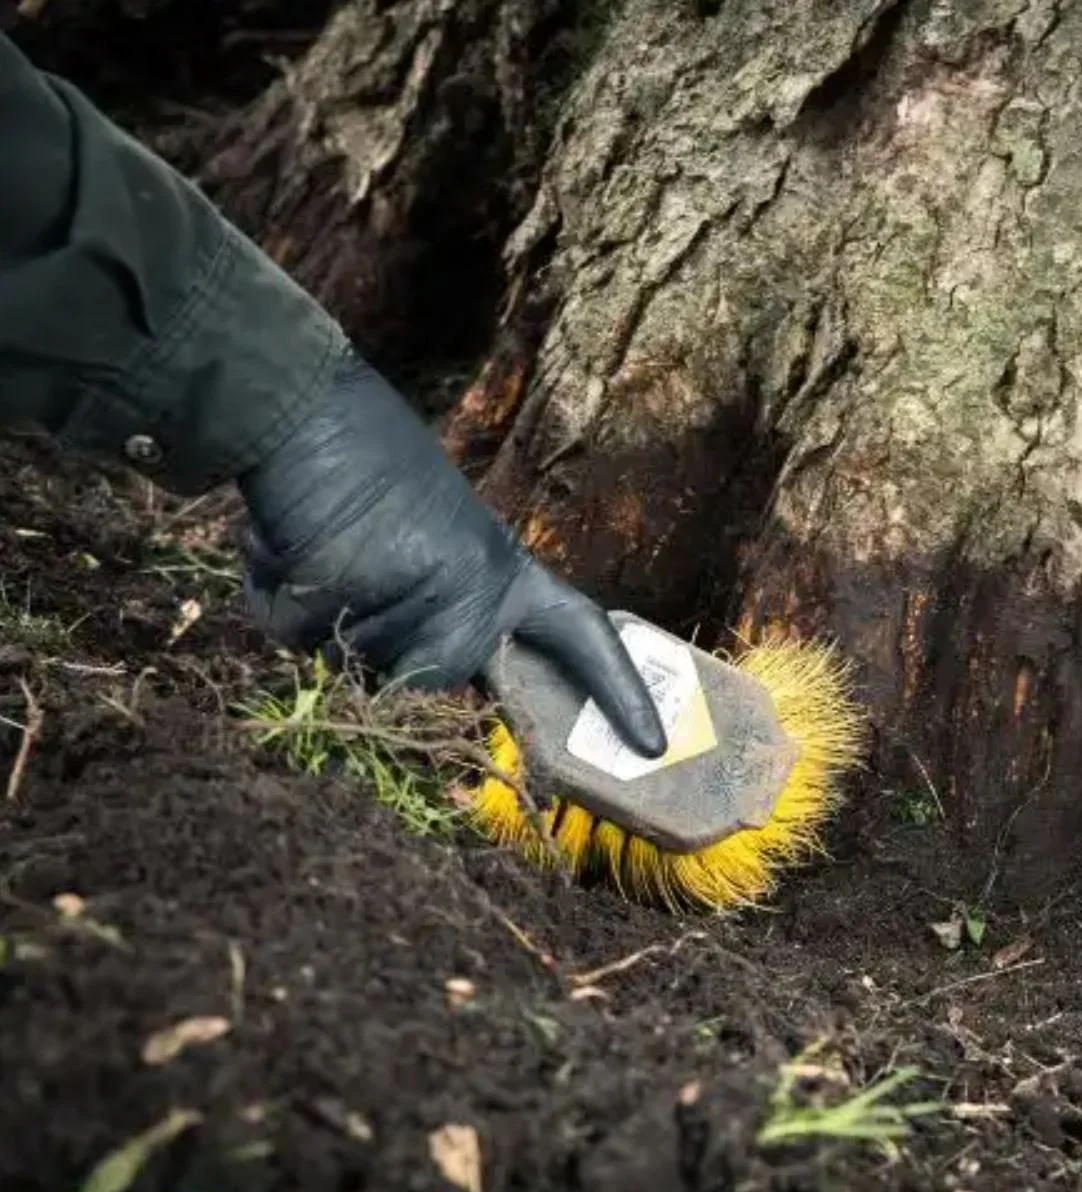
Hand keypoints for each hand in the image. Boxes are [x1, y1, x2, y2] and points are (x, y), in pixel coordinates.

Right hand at [236, 345, 666, 757]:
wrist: (300, 403)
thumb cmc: (363, 473)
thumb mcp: (434, 539)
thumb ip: (448, 607)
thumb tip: (433, 681)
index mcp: (505, 571)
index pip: (580, 634)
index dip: (615, 690)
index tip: (651, 743)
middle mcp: (474, 587)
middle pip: (424, 683)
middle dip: (373, 644)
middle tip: (358, 568)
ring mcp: (415, 589)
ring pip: (348, 662)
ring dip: (318, 612)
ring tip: (326, 540)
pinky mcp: (348, 586)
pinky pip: (294, 634)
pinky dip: (274, 593)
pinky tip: (291, 538)